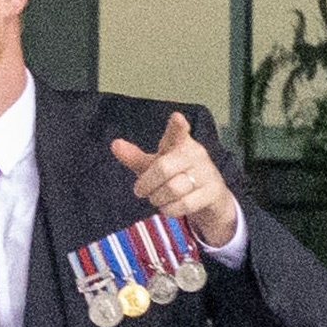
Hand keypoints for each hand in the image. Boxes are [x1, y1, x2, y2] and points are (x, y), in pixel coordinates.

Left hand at [110, 111, 236, 247]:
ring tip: (157, 199)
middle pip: (163, 169)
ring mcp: (207, 172)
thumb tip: (114, 144)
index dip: (177, 125)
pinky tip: (168, 207)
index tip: (176, 117)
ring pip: (173, 189)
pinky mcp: (212, 192)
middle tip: (140, 191)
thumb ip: (134, 157)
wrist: (210, 198)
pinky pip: (184, 204)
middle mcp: (196, 154)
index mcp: (180, 143)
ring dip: (157, 198)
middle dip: (146, 184)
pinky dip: (170, 209)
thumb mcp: (154, 166)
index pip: (178, 131)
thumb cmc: (177, 176)